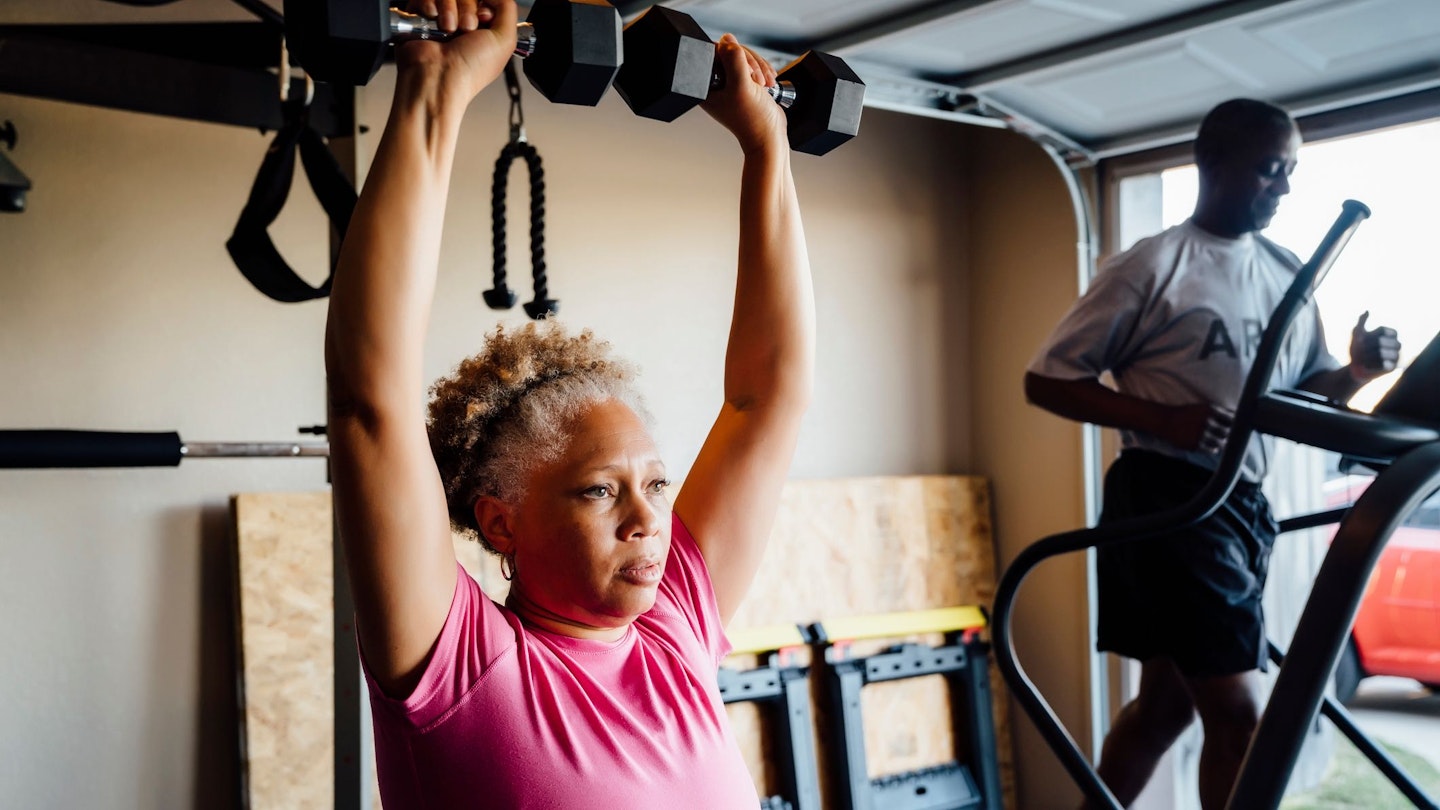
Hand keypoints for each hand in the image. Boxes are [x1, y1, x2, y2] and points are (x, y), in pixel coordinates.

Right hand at [395, 1, 517, 102]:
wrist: (438, 77)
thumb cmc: (470, 69)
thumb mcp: (506, 40)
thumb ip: (508, 9)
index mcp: (483, 30)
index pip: (484, 0)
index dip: (484, 6)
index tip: (483, 18)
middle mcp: (462, 25)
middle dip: (467, 8)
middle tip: (466, 29)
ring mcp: (441, 20)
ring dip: (449, 8)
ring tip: (448, 28)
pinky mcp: (420, 17)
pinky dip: (429, 4)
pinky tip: (432, 18)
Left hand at [700, 35, 786, 154]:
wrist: (770, 135)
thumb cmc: (753, 119)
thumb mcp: (741, 85)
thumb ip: (733, 60)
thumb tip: (728, 39)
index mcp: (706, 85)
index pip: (713, 52)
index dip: (732, 55)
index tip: (745, 71)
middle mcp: (716, 83)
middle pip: (730, 52)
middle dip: (750, 62)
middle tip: (757, 80)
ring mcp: (730, 83)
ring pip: (744, 57)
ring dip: (759, 67)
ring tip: (765, 84)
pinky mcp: (744, 83)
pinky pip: (753, 65)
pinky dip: (763, 71)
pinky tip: (768, 83)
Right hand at [1162, 402, 1233, 454]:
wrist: (1165, 421)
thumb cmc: (1187, 413)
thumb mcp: (1202, 407)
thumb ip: (1219, 412)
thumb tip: (1238, 417)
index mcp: (1210, 410)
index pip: (1233, 419)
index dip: (1238, 424)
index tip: (1238, 428)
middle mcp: (1207, 421)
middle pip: (1228, 432)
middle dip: (1229, 435)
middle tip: (1229, 436)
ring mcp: (1201, 434)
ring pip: (1221, 442)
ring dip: (1222, 443)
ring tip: (1219, 441)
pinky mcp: (1195, 444)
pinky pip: (1211, 450)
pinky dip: (1213, 449)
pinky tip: (1211, 446)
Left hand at [1348, 311, 1400, 382]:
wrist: (1355, 367)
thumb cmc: (1358, 348)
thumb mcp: (1357, 334)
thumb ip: (1361, 322)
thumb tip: (1367, 310)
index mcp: (1392, 334)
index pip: (1382, 330)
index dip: (1368, 335)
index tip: (1361, 339)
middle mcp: (1397, 344)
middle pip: (1381, 341)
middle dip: (1366, 346)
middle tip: (1361, 350)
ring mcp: (1397, 356)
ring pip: (1382, 353)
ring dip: (1367, 356)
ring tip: (1363, 358)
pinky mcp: (1393, 367)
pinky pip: (1383, 364)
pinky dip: (1371, 364)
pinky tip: (1367, 365)